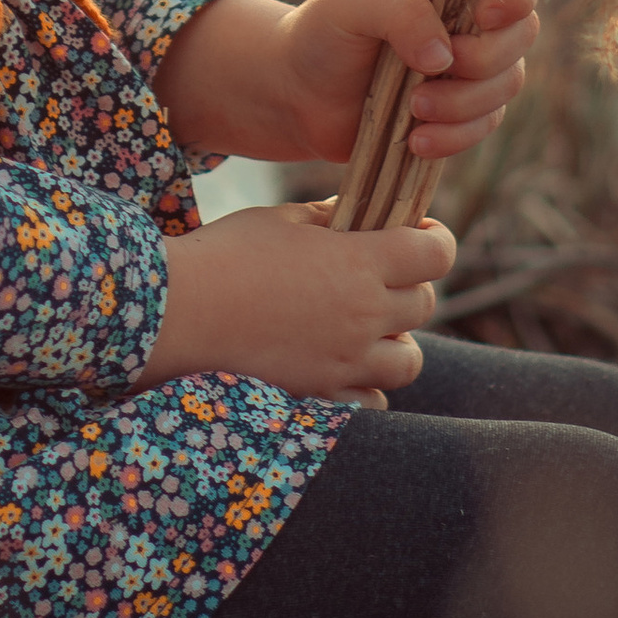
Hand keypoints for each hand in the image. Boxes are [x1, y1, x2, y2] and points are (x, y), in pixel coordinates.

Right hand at [139, 204, 454, 400]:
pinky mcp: (323, 393)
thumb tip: (359, 216)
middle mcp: (365, 314)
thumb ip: (332, 217)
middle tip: (381, 275)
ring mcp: (346, 361)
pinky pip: (373, 401)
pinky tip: (345, 365)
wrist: (180, 310)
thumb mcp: (284, 219)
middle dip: (411, 284)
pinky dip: (369, 386)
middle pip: (425, 303)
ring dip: (397, 340)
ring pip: (409, 360)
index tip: (420, 233)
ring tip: (367, 327)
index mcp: (361, 262)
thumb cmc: (228, 253)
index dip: (436, 239)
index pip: (437, 253)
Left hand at [157, 0, 541, 166]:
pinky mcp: (461, 110)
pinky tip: (417, 141)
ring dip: (466, 104)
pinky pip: (486, 125)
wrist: (297, 93)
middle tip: (427, 72)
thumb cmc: (322, 32)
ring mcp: (470, 65)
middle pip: (523, 33)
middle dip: (483, 60)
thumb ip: (399, 10)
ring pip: (509, 83)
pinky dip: (456, 136)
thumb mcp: (351, 1)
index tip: (484, 17)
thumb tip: (443, 57)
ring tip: (413, 111)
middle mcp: (469, 16)